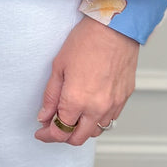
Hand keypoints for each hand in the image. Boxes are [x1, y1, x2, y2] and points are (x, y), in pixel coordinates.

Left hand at [35, 15, 138, 145]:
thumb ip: (51, 96)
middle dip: (63, 136)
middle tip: (54, 126)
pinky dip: (98, 119)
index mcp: (76, 101)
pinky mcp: (124, 98)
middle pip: (78, 139)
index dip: (47, 135)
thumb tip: (44, 116)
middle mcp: (96, 108)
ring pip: (96, 131)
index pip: (59, 132)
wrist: (115, 28)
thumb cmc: (87, 40)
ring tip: (73, 116)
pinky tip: (90, 107)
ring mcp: (113, 104)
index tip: (42, 132)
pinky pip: (110, 119)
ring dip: (82, 129)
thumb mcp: (59, 67)